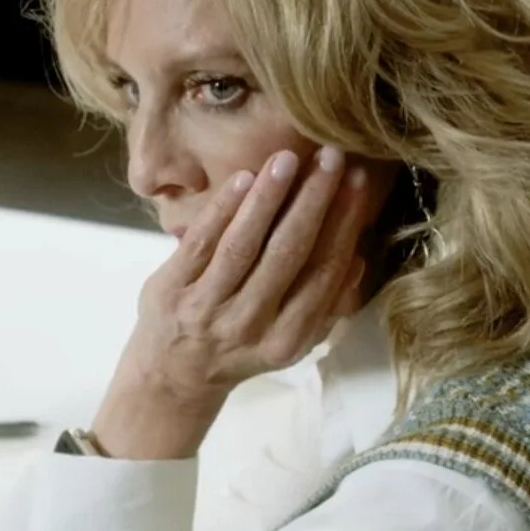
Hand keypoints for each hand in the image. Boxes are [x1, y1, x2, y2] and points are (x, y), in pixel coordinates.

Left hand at [94, 146, 369, 458]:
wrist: (174, 374)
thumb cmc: (241, 348)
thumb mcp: (290, 341)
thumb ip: (327, 306)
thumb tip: (359, 258)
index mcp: (287, 340)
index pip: (323, 273)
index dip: (343, 224)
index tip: (357, 181)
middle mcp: (249, 325)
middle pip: (288, 254)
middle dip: (314, 201)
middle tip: (332, 156)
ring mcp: (206, 307)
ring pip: (243, 245)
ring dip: (268, 198)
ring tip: (288, 158)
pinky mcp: (170, 289)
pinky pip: (201, 242)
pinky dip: (224, 209)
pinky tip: (245, 178)